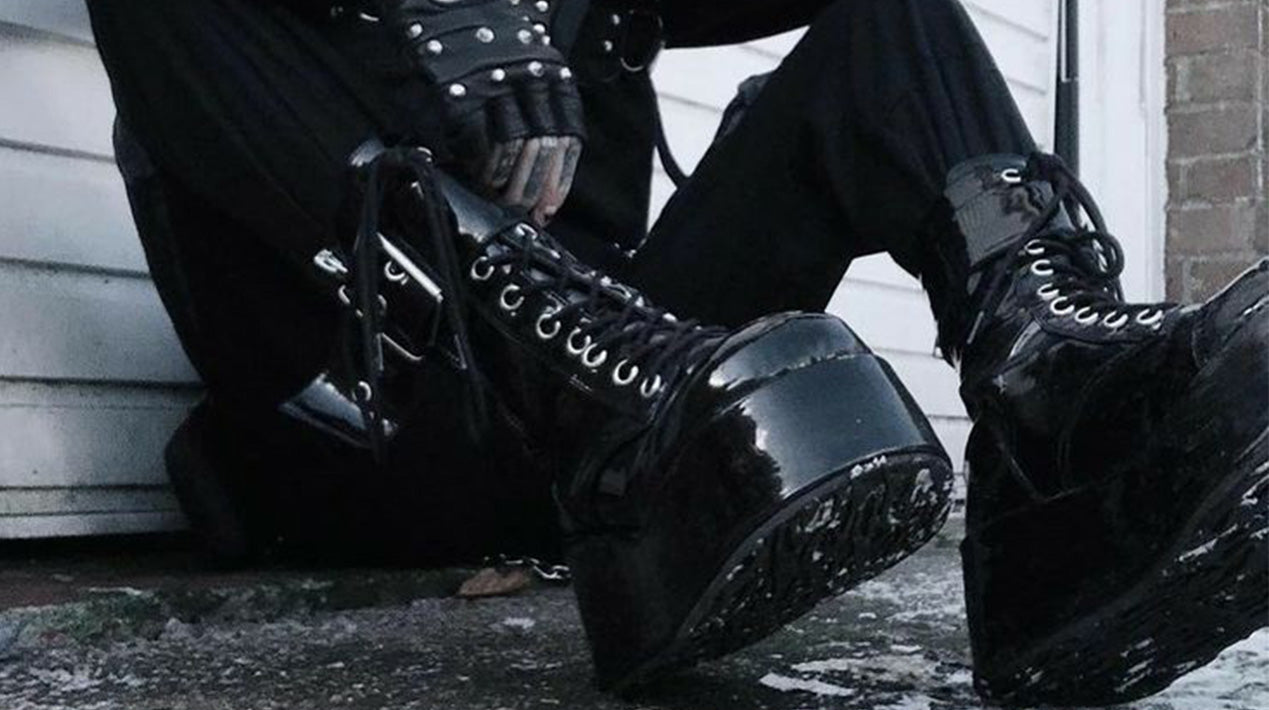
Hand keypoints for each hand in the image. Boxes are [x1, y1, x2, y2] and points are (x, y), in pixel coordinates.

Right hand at [382, 0, 585, 224]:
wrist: (447, 2)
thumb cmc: (488, 38)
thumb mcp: (530, 63)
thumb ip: (541, 104)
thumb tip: (540, 162)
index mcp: (553, 74)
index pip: (568, 136)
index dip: (561, 178)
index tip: (551, 205)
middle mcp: (530, 79)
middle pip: (543, 147)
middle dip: (535, 187)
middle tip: (525, 210)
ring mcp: (495, 86)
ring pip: (514, 146)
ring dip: (508, 180)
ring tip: (501, 198)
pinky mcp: (461, 93)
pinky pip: (477, 139)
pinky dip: (480, 163)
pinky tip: (478, 176)